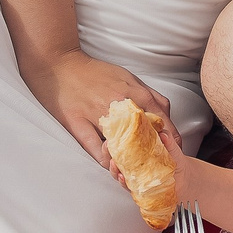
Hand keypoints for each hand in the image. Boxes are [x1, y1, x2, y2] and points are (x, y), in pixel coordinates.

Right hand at [27, 49, 172, 168]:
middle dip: (154, 154)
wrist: (60, 64)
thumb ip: (148, 95)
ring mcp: (98, 115)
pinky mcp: (77, 124)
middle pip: (146, 137)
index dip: (171, 141)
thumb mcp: (128, 77)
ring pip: (121, 147)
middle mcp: (120, 105)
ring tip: (133, 168)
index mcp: (136, 93)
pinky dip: (105, 160)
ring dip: (129, 160)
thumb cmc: (95, 72)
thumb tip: (165, 115)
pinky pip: (95, 150)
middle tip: (155, 165)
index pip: (164, 122)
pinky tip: (110, 163)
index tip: (172, 152)